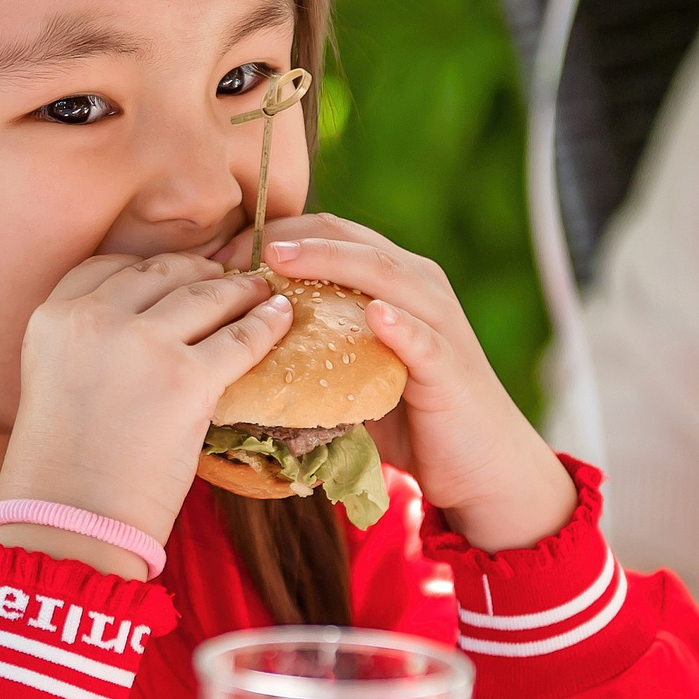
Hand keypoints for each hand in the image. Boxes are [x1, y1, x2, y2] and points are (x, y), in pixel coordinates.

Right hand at [0, 254, 291, 576]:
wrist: (73, 524)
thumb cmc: (63, 470)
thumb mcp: (53, 382)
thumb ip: (88, 344)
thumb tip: (147, 326)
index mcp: (52, 318)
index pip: (107, 267)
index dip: (150, 270)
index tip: (175, 276)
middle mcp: (93, 319)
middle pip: (161, 272)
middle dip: (199, 272)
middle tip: (226, 277)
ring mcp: (143, 344)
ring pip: (206, 295)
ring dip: (240, 291)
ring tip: (260, 293)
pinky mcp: (187, 378)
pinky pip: (241, 338)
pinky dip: (266, 325)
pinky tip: (280, 318)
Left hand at [223, 215, 575, 551]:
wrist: (482, 466)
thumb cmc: (412, 418)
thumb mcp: (352, 372)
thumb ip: (313, 347)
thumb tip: (237, 349)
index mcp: (393, 279)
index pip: (327, 232)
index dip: (270, 233)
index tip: (216, 256)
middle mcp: (418, 285)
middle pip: (347, 237)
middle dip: (285, 238)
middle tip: (227, 257)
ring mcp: (438, 322)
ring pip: (382, 273)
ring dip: (329, 262)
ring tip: (279, 259)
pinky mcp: (450, 366)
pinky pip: (422, 338)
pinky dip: (398, 323)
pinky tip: (373, 315)